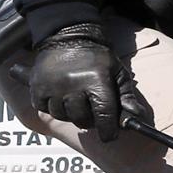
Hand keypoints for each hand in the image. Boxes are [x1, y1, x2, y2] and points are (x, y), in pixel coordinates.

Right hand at [11, 23, 145, 141]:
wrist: (68, 36)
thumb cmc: (97, 57)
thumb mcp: (118, 72)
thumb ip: (127, 95)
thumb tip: (136, 116)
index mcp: (96, 81)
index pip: (103, 115)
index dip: (108, 130)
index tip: (110, 136)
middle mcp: (73, 85)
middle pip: (82, 119)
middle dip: (91, 120)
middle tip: (94, 112)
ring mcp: (52, 87)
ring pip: (63, 116)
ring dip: (71, 114)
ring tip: (77, 102)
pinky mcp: (37, 87)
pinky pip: (45, 109)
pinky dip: (54, 107)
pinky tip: (62, 98)